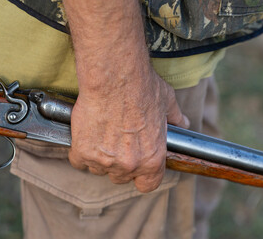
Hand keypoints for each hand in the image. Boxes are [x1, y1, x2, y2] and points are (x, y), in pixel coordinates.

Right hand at [69, 70, 188, 192]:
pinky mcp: (82, 151)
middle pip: (119, 177)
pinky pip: (78, 161)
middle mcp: (129, 165)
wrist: (114, 77)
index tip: (136, 167)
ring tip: (100, 135)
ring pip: (97, 169)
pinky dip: (80, 151)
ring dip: (98, 157)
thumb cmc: (142, 87)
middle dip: (118, 163)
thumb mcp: (167, 102)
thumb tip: (184, 123)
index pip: (146, 185)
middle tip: (116, 143)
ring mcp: (103, 160)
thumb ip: (176, 118)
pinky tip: (86, 136)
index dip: (141, 176)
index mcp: (152, 159)